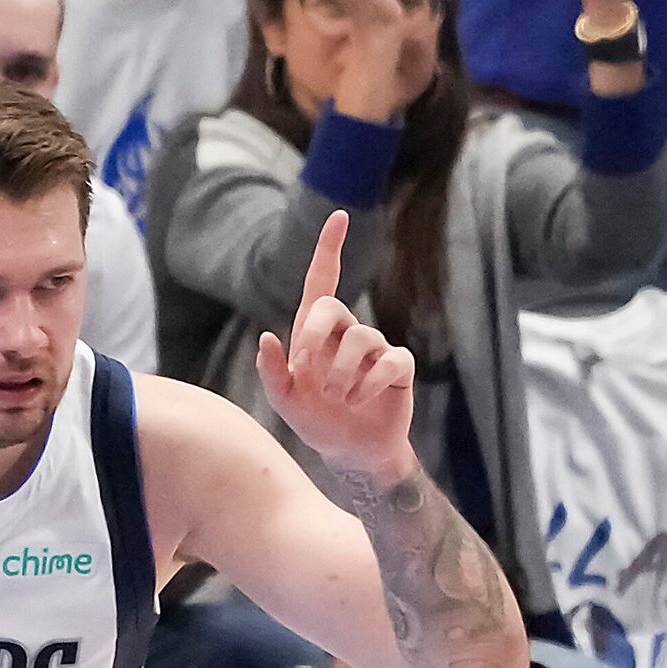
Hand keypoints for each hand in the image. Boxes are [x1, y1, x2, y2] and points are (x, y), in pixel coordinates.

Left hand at [255, 209, 415, 479]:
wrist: (350, 451)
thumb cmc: (314, 419)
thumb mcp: (284, 399)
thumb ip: (272, 371)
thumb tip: (268, 337)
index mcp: (314, 332)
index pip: (322, 281)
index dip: (330, 249)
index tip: (339, 216)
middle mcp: (345, 332)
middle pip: (331, 308)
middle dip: (314, 337)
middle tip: (306, 374)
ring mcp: (375, 348)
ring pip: (361, 338)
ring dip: (342, 374)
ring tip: (336, 398)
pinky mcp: (398, 367)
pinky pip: (390, 362)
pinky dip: (369, 384)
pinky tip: (358, 400)